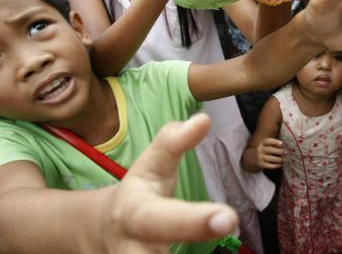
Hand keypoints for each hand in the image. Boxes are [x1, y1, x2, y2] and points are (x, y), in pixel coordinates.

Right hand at [103, 114, 237, 252]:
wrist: (96, 233)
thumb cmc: (138, 195)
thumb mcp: (150, 165)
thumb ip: (174, 142)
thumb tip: (203, 119)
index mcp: (138, 216)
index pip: (167, 219)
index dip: (196, 221)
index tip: (227, 217)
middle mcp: (134, 253)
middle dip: (191, 238)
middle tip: (227, 226)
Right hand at [256, 138, 284, 168]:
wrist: (255, 158)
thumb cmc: (266, 150)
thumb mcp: (268, 145)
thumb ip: (275, 145)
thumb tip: (286, 147)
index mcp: (262, 143)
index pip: (267, 141)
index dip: (274, 142)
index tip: (282, 143)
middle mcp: (260, 149)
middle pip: (269, 149)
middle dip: (278, 151)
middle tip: (286, 152)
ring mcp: (259, 157)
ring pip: (269, 158)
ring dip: (278, 159)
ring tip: (284, 159)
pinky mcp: (260, 164)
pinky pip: (268, 165)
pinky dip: (275, 165)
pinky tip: (280, 164)